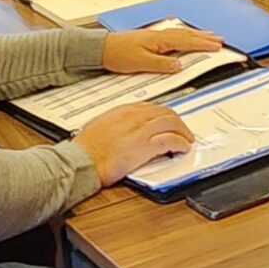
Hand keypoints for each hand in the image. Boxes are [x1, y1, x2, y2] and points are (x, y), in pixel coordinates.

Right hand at [72, 102, 195, 185]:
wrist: (81, 160)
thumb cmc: (85, 148)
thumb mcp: (99, 126)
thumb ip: (114, 124)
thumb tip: (121, 129)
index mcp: (123, 111)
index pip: (151, 107)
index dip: (163, 114)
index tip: (168, 121)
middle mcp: (134, 117)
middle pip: (165, 112)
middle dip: (177, 121)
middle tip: (183, 131)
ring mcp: (141, 130)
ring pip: (171, 123)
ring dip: (183, 131)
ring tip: (187, 139)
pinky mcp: (145, 146)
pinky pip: (171, 140)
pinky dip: (180, 143)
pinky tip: (183, 148)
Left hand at [101, 24, 226, 72]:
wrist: (102, 48)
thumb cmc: (119, 54)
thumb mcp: (140, 63)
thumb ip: (161, 64)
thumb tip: (179, 65)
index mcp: (160, 40)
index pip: (187, 41)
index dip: (203, 44)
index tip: (218, 46)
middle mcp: (160, 35)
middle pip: (188, 34)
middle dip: (205, 37)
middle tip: (221, 40)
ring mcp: (156, 35)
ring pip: (182, 33)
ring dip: (197, 34)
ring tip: (210, 36)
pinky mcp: (152, 38)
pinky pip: (175, 34)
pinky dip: (186, 34)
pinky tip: (186, 35)